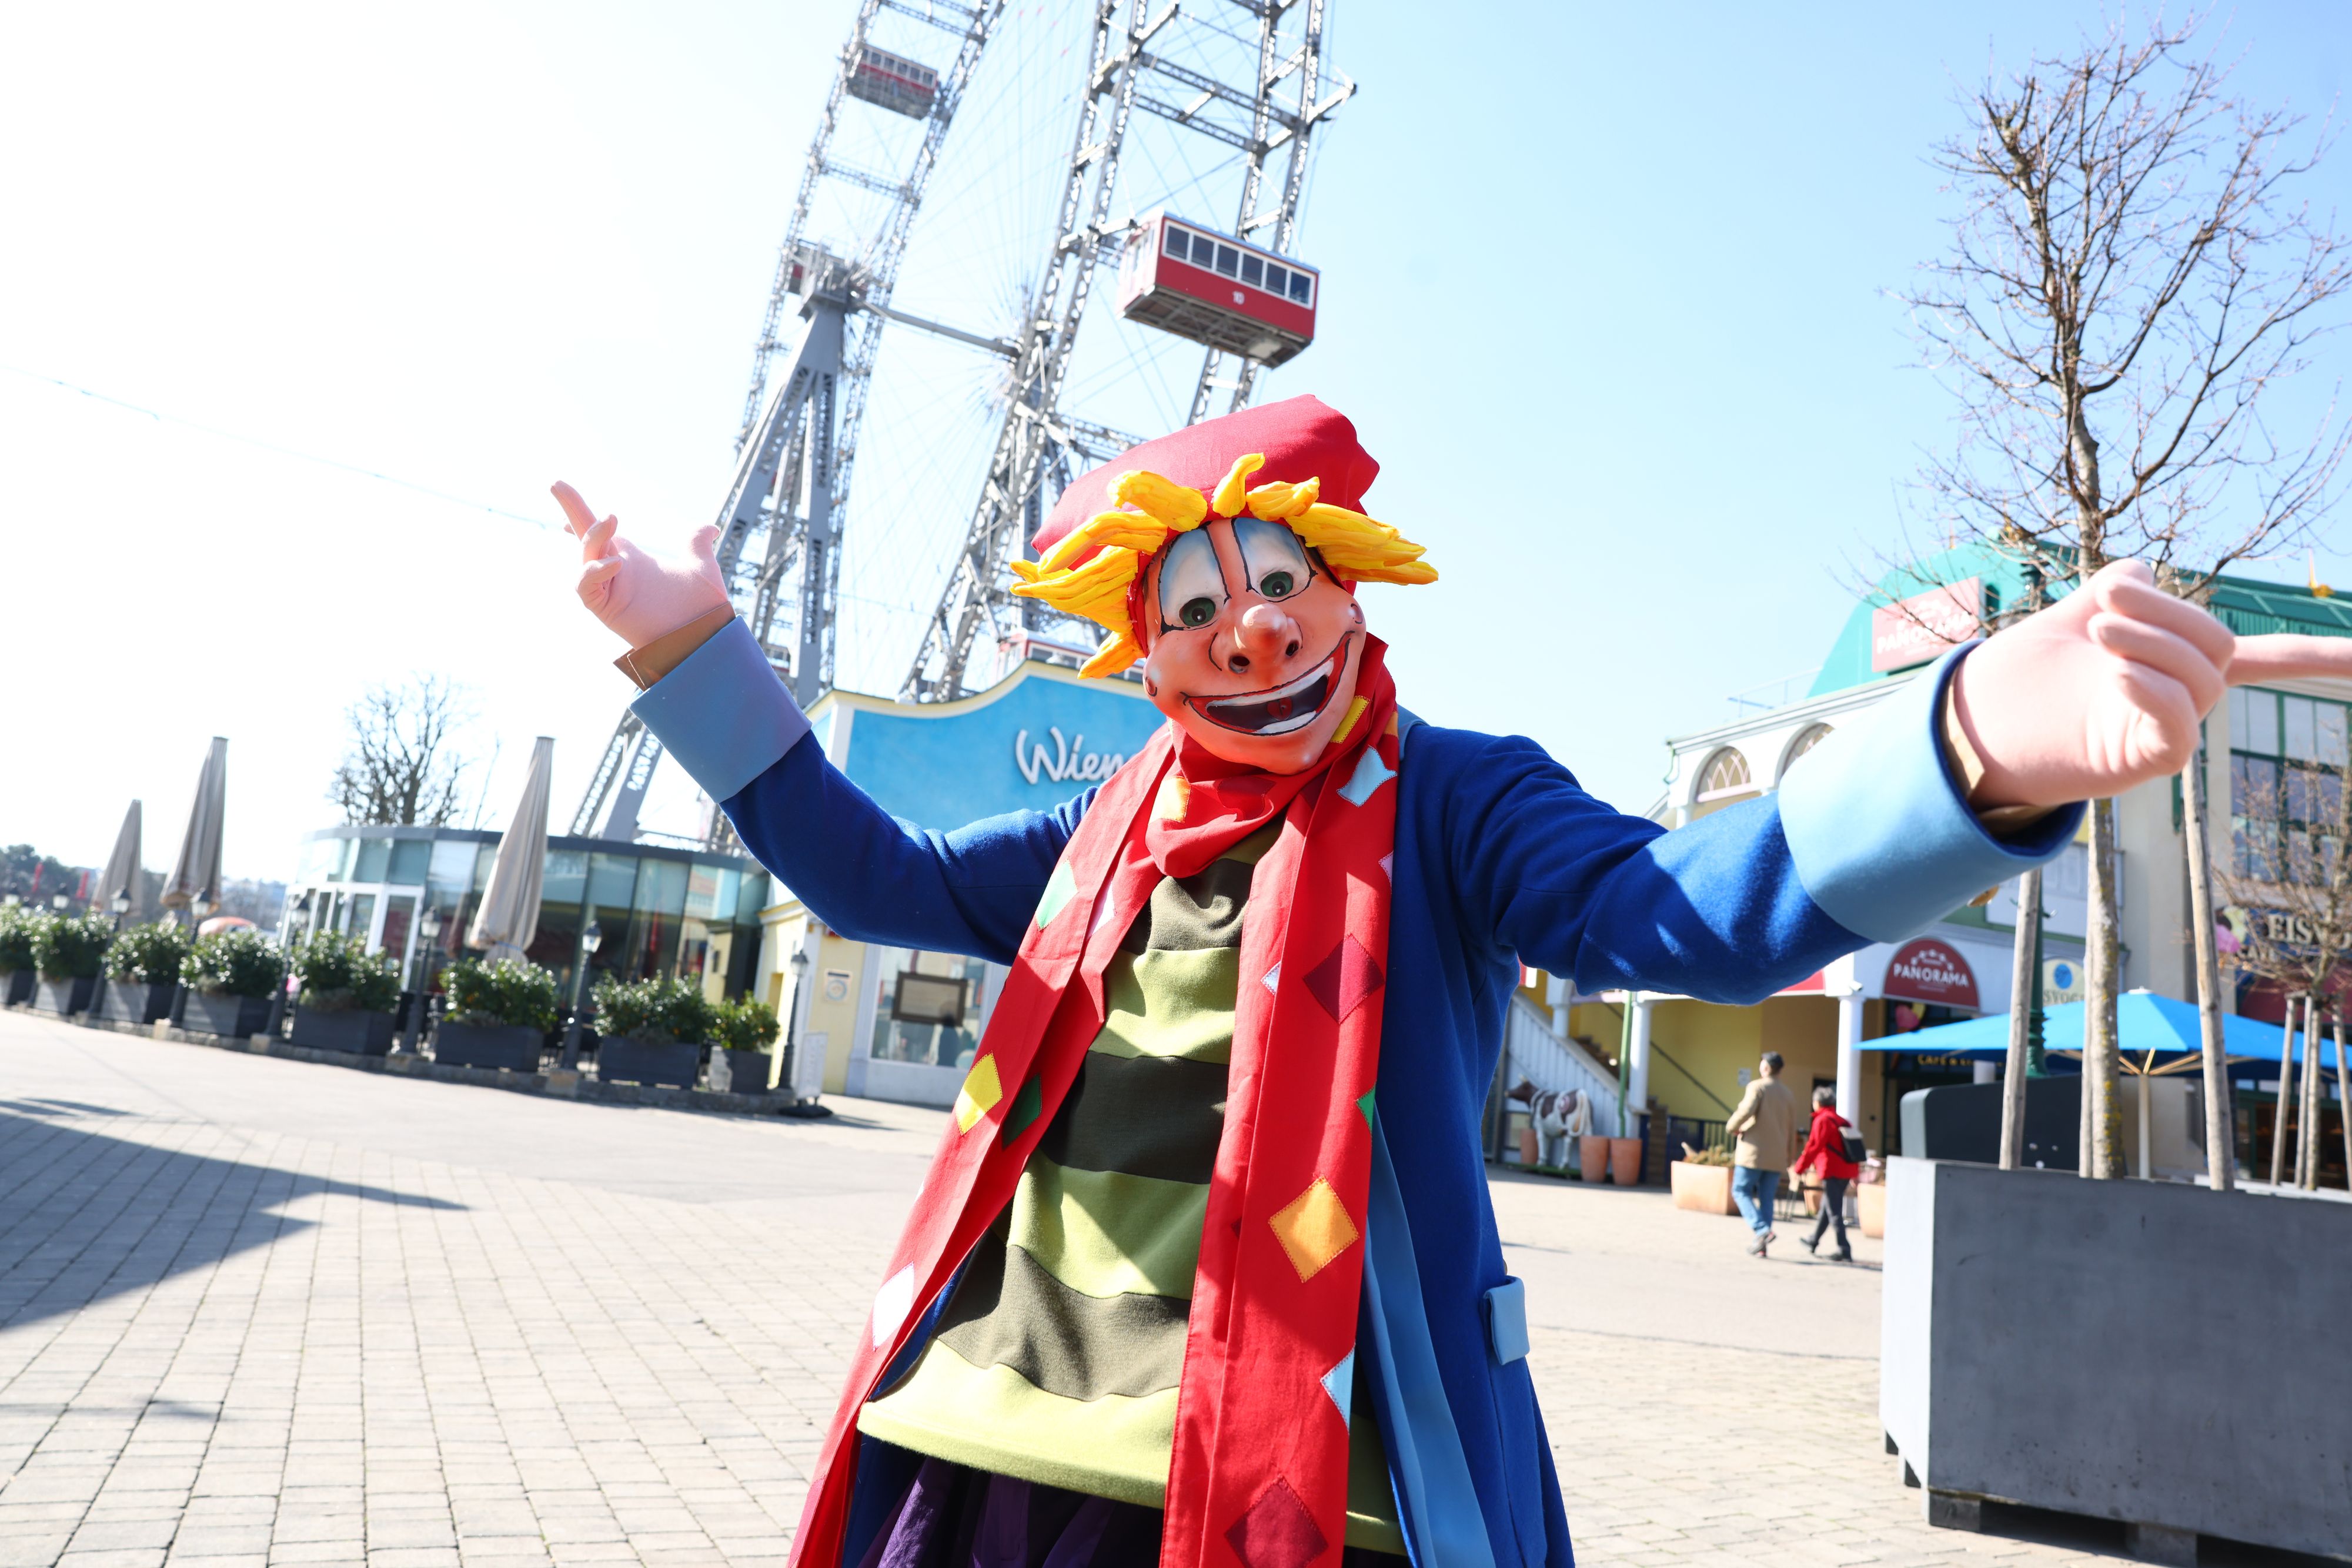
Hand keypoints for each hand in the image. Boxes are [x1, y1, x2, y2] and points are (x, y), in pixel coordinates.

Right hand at [553, 481, 729, 648]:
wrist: (704, 635)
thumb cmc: (701, 607)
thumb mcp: (700, 566)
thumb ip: (697, 544)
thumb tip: (710, 528)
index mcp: (633, 559)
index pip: (603, 533)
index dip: (586, 515)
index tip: (563, 493)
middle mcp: (616, 571)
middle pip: (585, 536)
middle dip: (571, 509)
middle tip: (556, 482)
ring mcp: (609, 588)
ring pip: (586, 557)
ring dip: (593, 536)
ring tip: (611, 519)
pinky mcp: (605, 608)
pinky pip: (587, 587)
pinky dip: (594, 572)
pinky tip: (615, 564)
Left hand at [1951, 560, 2351, 808]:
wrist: (1980, 717)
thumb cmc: (2031, 668)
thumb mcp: (2078, 609)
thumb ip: (2121, 584)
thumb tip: (2144, 571)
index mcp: (2178, 661)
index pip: (2267, 658)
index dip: (2323, 658)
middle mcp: (2186, 697)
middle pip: (2219, 644)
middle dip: (2168, 612)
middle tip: (2106, 597)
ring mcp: (2171, 730)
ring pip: (2201, 678)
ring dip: (2151, 641)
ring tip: (2098, 628)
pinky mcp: (2148, 760)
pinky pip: (2179, 726)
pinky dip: (2153, 690)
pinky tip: (2115, 674)